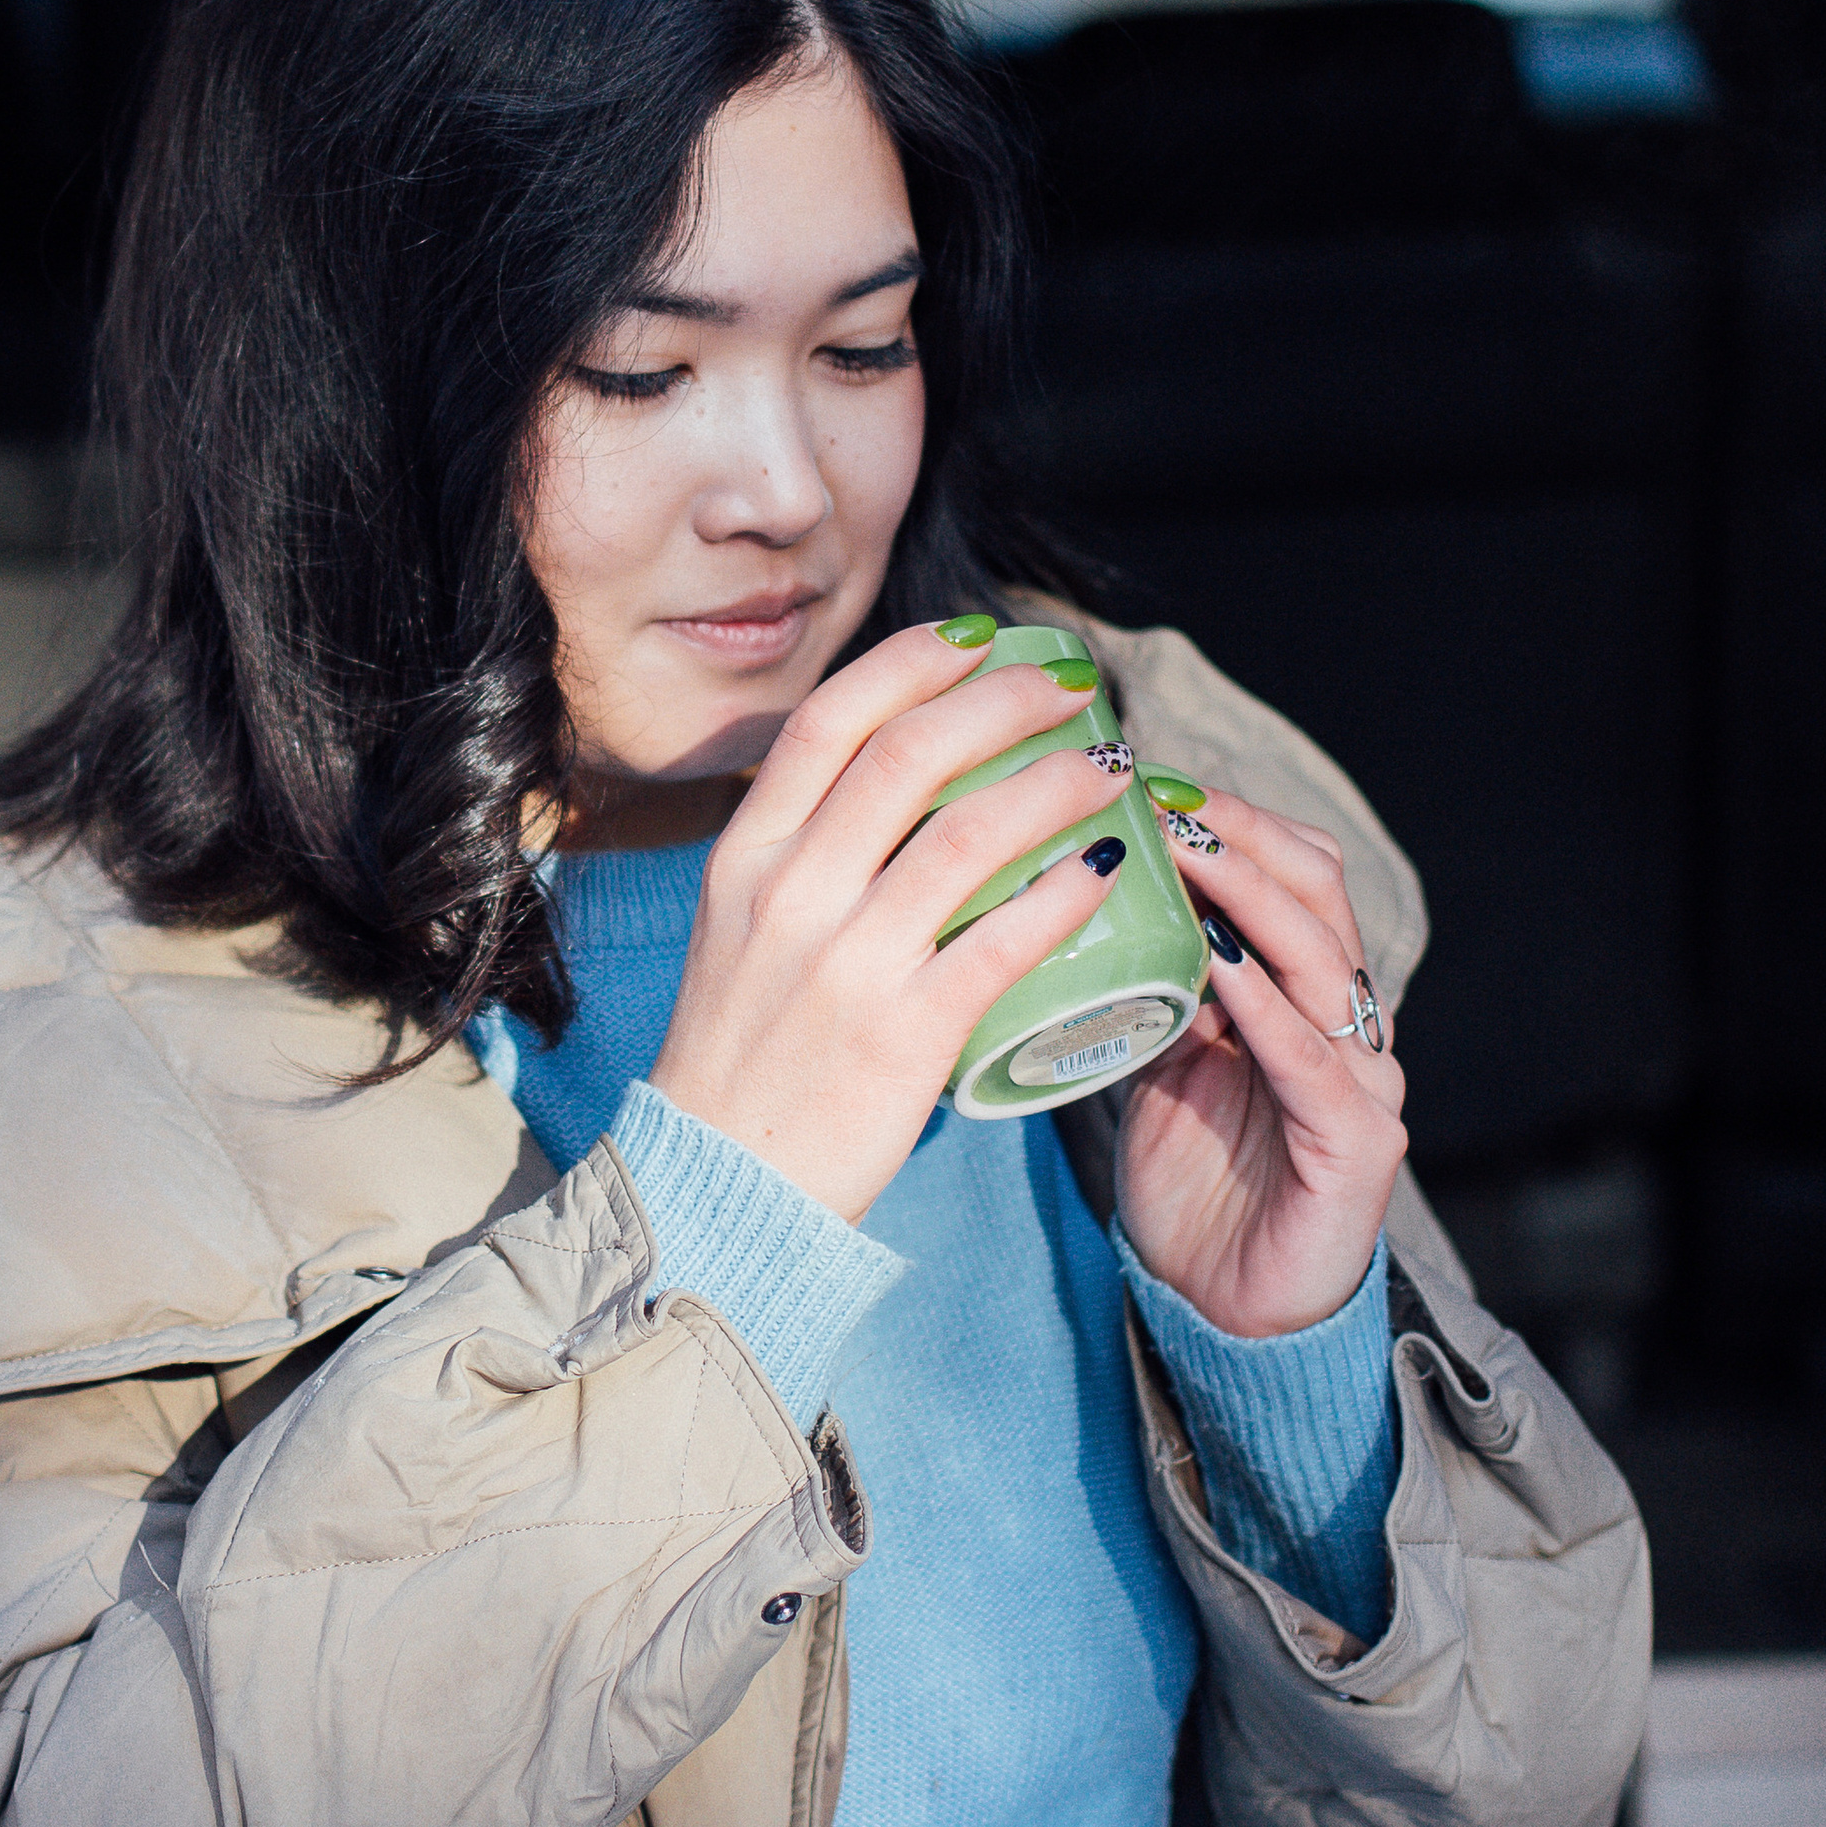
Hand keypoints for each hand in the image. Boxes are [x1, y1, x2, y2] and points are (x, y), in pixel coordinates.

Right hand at [652, 621, 1125, 1223]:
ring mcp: (845, 962)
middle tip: (1073, 688)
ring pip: (967, 833)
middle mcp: (789, 893)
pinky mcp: (902, 1035)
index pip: (832, 721)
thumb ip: (803, 860)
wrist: (713, 1189)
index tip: (980, 638)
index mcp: (746, 857)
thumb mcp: (740, 930)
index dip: (914, 662)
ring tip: (1112, 767)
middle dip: (1004, 701)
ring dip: (1055, 783)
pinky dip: (1061, 892)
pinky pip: (1000, 942)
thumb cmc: (742, 1057)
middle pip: (909, 753)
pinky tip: (1104, 867)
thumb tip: (896, 791)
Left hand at [1113, 790, 1407, 1336]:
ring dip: (1249, 897)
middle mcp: (1345, 1021)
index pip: (1289, 869)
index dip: (1229, 817)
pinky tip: (1222, 965)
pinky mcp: (1358, 1144)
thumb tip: (1075, 896)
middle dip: (1240, 834)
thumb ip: (1147, 980)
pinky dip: (1267, 1006)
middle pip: (1315, 892)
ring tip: (1186, 851)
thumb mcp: (1157, 1054)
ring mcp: (1363, 1079)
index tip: (1145, 778)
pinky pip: (1316, 1060)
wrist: (1218, 1308)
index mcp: (1301, 991)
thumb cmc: (1192, 1176)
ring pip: (1322, 958)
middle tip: (1162, 796)